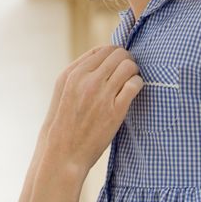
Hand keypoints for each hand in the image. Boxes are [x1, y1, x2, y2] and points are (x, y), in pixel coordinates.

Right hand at [42, 46, 142, 171]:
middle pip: (118, 54)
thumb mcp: (62, 92)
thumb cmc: (63, 123)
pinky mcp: (115, 110)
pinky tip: (132, 93)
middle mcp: (86, 80)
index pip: (102, 49)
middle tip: (128, 72)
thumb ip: (79, 74)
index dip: (114, 55)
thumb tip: (102, 61)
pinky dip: (138, 84)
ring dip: (133, 71)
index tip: (117, 65)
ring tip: (130, 82)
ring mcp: (101, 94)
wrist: (64, 153)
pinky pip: (135, 84)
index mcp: (72, 73)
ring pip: (128, 66)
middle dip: (126, 60)